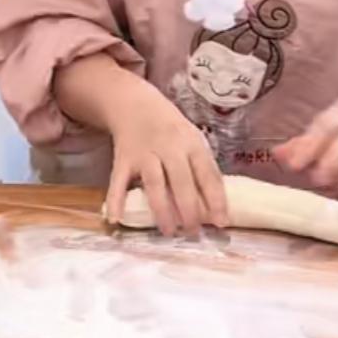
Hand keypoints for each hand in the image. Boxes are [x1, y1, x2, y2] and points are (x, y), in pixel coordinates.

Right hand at [105, 78, 228, 236]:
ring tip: (169, 231)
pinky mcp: (123, 159)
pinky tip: (117, 219)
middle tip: (193, 232)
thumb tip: (216, 205)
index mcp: (192, 144)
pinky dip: (116, 200)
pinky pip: (118, 182)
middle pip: (182, 181)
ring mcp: (145, 154)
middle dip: (189, 209)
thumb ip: (202, 167)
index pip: (207, 174)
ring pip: (154, 184)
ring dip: (162, 210)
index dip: (216, 199)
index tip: (222, 222)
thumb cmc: (171, 129)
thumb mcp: (193, 139)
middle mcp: (169, 148)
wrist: (135, 105)